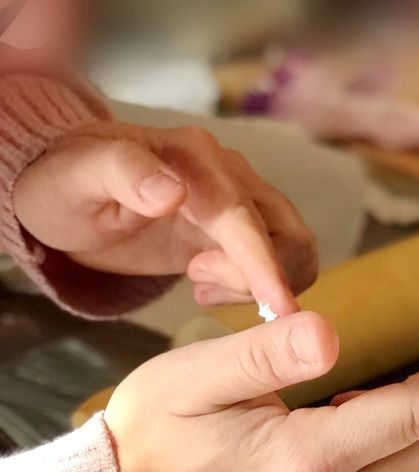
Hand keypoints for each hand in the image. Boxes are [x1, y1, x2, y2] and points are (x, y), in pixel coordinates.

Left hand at [13, 121, 316, 313]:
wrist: (75, 190)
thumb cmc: (68, 186)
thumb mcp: (76, 179)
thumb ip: (121, 174)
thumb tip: (172, 192)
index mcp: (193, 158)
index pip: (243, 218)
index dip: (265, 265)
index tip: (282, 310)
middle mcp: (231, 172)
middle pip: (287, 236)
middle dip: (256, 278)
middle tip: (196, 284)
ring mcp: (245, 196)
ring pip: (294, 249)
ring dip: (259, 282)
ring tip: (199, 284)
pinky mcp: (247, 223)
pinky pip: (282, 259)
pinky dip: (258, 284)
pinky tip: (206, 282)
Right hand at [105, 314, 418, 471]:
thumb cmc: (148, 438)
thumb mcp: (191, 377)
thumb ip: (266, 351)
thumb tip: (329, 333)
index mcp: (305, 462)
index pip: (414, 414)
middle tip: (367, 383)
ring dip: (395, 440)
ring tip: (329, 417)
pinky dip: (369, 470)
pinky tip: (316, 453)